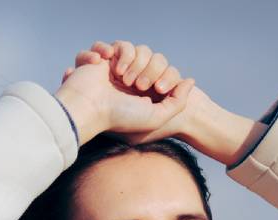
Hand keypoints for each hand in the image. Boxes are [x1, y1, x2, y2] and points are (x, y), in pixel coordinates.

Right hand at [55, 40, 203, 144]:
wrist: (87, 111)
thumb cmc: (120, 117)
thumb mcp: (156, 116)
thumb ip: (178, 101)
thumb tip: (190, 81)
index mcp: (144, 92)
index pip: (163, 70)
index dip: (163, 76)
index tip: (155, 90)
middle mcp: (130, 79)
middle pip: (150, 55)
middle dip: (146, 68)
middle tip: (135, 85)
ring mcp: (113, 69)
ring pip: (131, 47)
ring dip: (129, 59)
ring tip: (120, 76)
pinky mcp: (96, 60)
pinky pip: (108, 44)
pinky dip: (105, 50)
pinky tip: (101, 64)